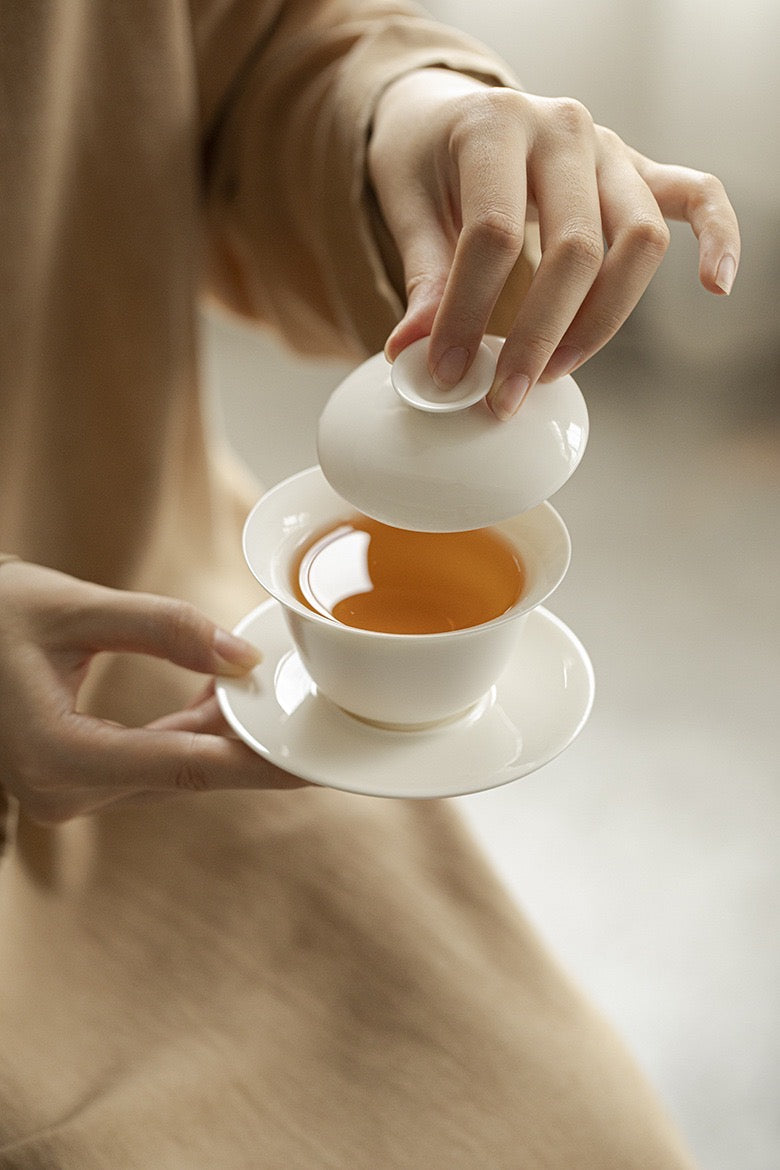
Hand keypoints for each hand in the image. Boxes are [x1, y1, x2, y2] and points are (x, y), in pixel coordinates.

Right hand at [0, 561, 304, 823]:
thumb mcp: (74, 607)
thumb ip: (164, 628)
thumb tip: (242, 654)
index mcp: (57, 755)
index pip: (184, 764)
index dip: (255, 762)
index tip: (312, 762)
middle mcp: (60, 790)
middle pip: (185, 774)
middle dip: (251, 747)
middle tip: (316, 725)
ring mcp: (64, 791)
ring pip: (171, 770)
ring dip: (221, 736)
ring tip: (274, 697)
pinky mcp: (71, 778)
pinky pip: (148, 761)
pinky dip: (189, 732)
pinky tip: (223, 697)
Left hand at [368, 69, 740, 417]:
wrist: (457, 116)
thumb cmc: (429, 161)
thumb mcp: (407, 204)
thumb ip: (422, 274)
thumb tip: (412, 351)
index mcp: (497, 124)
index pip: (494, 233)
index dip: (467, 313)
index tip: (446, 373)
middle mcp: (564, 129)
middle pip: (575, 247)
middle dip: (538, 336)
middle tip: (504, 396)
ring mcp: (610, 148)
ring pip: (638, 241)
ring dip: (601, 320)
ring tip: (555, 373)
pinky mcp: (640, 170)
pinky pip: (697, 196)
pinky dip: (718, 237)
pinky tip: (715, 287)